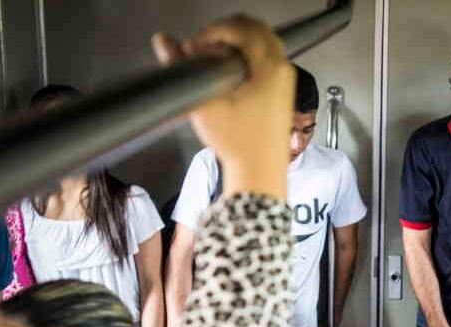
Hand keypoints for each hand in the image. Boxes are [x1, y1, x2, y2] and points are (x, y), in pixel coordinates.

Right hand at [152, 15, 291, 199]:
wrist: (260, 174)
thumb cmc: (239, 145)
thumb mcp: (205, 105)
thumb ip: (183, 69)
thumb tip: (165, 43)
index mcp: (270, 69)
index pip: (242, 28)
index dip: (213, 31)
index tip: (194, 46)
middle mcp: (282, 71)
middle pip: (256, 29)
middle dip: (225, 32)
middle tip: (201, 47)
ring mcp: (285, 81)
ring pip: (262, 42)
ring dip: (235, 43)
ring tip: (210, 60)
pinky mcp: (282, 93)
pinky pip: (267, 59)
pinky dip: (246, 56)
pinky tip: (226, 73)